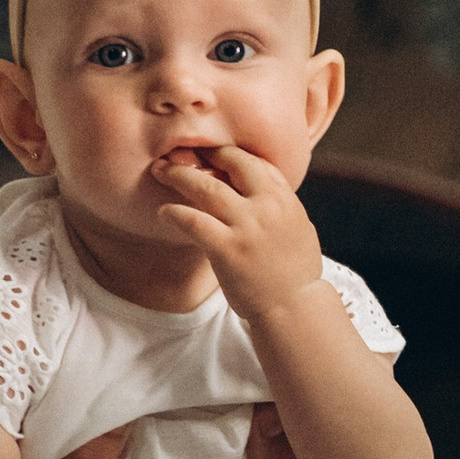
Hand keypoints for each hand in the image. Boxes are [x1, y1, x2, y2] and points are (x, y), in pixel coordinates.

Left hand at [152, 141, 326, 326]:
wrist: (294, 306)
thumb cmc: (295, 270)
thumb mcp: (298, 225)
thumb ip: (278, 203)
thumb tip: (258, 182)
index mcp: (285, 198)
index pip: (254, 161)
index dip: (227, 153)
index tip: (207, 153)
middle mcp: (267, 206)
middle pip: (231, 163)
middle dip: (202, 154)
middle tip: (179, 152)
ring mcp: (247, 226)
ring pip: (206, 187)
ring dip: (179, 175)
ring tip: (161, 170)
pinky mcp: (228, 249)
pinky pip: (194, 222)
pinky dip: (175, 213)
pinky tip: (164, 212)